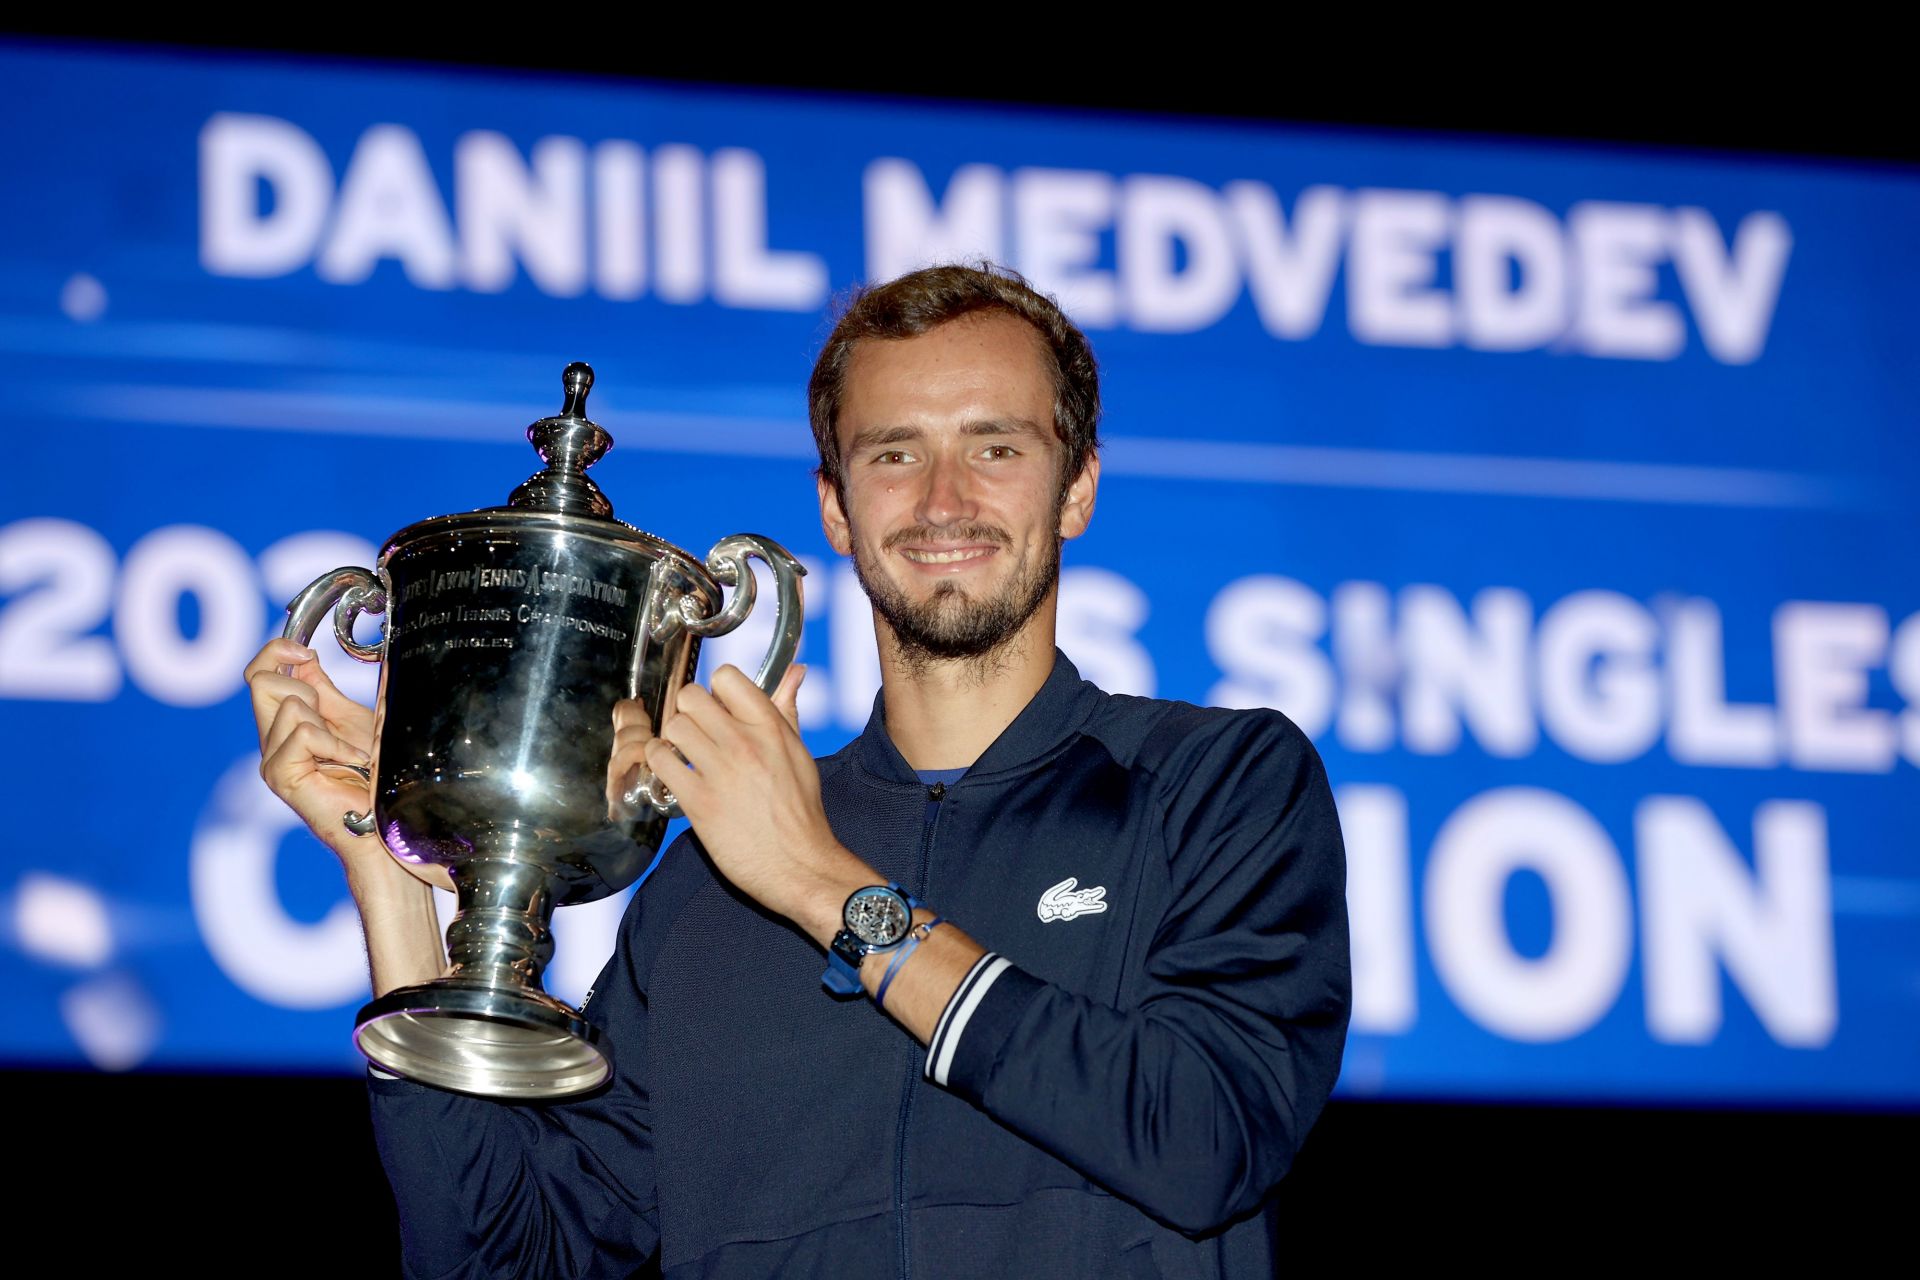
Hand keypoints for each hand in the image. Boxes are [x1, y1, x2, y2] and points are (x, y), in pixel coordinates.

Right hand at [243, 637, 449, 891]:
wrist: (386, 820)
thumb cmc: (376, 776)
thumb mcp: (351, 719)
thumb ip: (324, 690)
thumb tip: (307, 658)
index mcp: (286, 722)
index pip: (258, 673)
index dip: (278, 651)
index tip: (309, 654)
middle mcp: (272, 739)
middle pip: (259, 681)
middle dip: (307, 688)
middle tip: (333, 718)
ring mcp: (273, 759)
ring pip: (289, 704)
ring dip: (328, 723)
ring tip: (346, 753)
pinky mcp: (281, 775)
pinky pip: (302, 734)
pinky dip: (335, 744)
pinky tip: (353, 763)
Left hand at [634, 665, 873, 944]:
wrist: (800, 865)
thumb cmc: (801, 812)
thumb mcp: (800, 752)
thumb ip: (787, 709)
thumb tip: (795, 671)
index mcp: (771, 727)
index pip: (725, 677)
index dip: (716, 690)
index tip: (718, 709)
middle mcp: (745, 743)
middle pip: (691, 697)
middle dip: (689, 712)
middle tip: (696, 733)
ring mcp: (721, 772)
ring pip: (673, 726)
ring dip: (673, 739)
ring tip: (684, 755)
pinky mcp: (699, 802)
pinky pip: (661, 762)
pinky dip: (661, 765)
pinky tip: (675, 775)